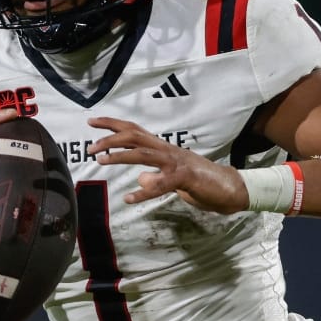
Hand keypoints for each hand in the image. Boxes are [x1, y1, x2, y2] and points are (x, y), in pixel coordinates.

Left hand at [86, 116, 248, 213]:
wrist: (230, 189)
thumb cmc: (201, 183)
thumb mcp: (173, 180)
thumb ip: (155, 177)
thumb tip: (140, 178)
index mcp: (164, 149)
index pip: (135, 131)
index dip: (113, 124)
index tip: (92, 122)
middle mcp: (168, 151)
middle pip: (135, 136)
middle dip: (111, 137)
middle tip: (90, 145)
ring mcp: (177, 163)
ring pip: (144, 154)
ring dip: (120, 156)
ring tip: (101, 160)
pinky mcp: (185, 178)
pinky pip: (161, 184)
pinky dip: (144, 191)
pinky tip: (129, 198)